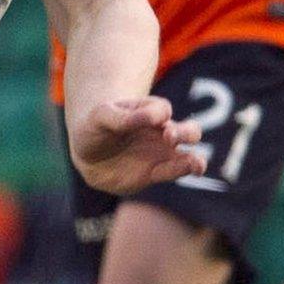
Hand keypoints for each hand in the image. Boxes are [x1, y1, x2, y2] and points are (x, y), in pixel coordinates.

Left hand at [69, 96, 204, 195]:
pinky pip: (172, 173)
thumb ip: (128, 117)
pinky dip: (181, 171)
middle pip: (188, 130)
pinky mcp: (154, 174)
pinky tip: (189, 169)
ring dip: (195, 159)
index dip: (160, 114)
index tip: (154, 120)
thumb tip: (160, 117)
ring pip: (187, 156)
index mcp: (148, 113)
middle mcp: (160, 133)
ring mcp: (160, 155)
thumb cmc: (97, 127)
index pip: (162, 110)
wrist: (87, 154)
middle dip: (186, 132)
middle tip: (170, 136)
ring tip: (197, 163)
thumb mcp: (103, 116)